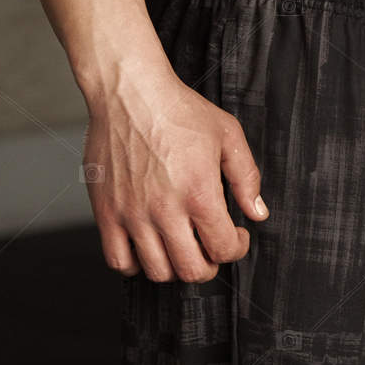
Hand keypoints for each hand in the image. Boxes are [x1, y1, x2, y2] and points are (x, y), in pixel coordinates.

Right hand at [82, 76, 267, 281]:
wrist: (130, 92)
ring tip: (180, 247)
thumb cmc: (178, 109)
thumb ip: (247, 177)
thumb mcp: (227, 134)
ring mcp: (132, 214)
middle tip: (210, 248)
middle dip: (209, 264)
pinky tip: (146, 247)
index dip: (237, 247)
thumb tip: (258, 212)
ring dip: (175, 266)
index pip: (224, 248)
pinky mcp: (106, 212)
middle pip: (192, 270)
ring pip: (157, 272)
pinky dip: (134, 265)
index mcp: (199, 192)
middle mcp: (165, 209)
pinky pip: (118, 261)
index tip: (236, 236)